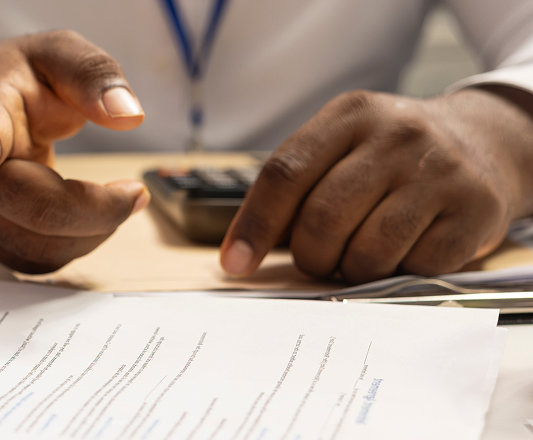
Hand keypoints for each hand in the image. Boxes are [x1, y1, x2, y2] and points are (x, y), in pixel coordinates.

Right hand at [0, 30, 148, 272]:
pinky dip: (77, 242)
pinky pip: (38, 261)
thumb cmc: (14, 83)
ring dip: (92, 230)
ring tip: (114, 196)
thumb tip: (128, 115)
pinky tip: (87, 213)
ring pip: (39, 247)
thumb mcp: (56, 53)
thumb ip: (92, 74)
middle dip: (97, 209)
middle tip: (134, 192)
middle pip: (32, 211)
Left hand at [221, 87, 532, 282]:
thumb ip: (297, 186)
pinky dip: (400, 273)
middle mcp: (397, 136)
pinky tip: (405, 252)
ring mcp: (440, 171)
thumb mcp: (342, 145)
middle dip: (310, 256)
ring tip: (359, 257)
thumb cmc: (390, 156)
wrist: (482, 142)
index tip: (235, 263)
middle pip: (323, 218)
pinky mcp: (475, 208)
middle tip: (317, 261)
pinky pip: (417, 266)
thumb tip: (243, 251)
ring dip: (352, 270)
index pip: (285, 173)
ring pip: (369, 250)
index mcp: (350, 115)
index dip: (254, 225)